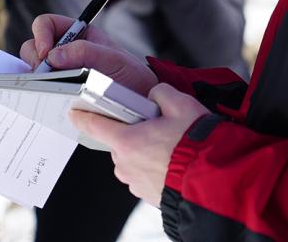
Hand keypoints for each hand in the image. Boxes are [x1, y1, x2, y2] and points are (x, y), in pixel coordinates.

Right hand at [19, 13, 157, 95]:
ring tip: (52, 89)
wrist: (139, 101)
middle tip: (47, 75)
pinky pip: (41, 91)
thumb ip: (86, 52)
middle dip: (35, 61)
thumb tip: (53, 56)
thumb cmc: (130, 74)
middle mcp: (65, 52)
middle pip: (33, 48)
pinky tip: (51, 100)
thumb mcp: (113, 59)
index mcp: (77, 35)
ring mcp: (60, 73)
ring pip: (33, 70)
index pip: (47, 24)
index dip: (41, 34)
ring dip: (37, 79)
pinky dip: (41, 94)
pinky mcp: (59, 92)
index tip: (46, 53)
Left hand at [70, 83, 209, 205]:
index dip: (82, 116)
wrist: (213, 179)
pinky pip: (143, 173)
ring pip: (132, 158)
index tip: (74, 112)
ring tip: (170, 145)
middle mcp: (125, 164)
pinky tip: (172, 160)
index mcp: (127, 141)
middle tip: (157, 126)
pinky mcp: (146, 194)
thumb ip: (160, 93)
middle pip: (120, 141)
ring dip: (145, 150)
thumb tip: (153, 96)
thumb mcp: (181, 104)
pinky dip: (153, 165)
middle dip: (134, 132)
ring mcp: (135, 182)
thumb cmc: (196, 143)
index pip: (94, 126)